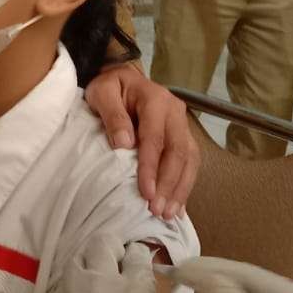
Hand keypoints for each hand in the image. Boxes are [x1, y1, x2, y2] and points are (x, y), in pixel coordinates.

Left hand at [50, 238, 172, 292]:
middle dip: (110, 249)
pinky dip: (74, 290)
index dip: (137, 257)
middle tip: (115, 262)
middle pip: (101, 244)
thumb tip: (137, 279)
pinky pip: (65, 290)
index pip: (136, 253)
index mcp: (134, 288)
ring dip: (88, 265)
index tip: (136, 262)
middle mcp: (101, 285)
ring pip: (76, 261)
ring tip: (95, 279)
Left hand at [85, 63, 198, 219]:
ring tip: (168, 213)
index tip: (146, 193)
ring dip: (180, 188)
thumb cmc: (110, 88)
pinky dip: (185, 184)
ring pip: (189, 159)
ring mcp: (182, 123)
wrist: (122, 79)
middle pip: (178, 151)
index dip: (152, 167)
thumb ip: (112, 115)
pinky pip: (190, 162)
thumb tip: (124, 143)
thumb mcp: (102, 93)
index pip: (155, 138)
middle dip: (169, 184)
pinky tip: (178, 205)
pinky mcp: (183, 135)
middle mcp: (175, 111)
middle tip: (158, 210)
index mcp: (155, 99)